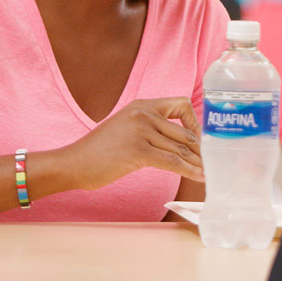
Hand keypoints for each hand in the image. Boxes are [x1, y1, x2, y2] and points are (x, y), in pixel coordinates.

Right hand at [64, 97, 203, 189]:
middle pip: (184, 131)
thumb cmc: (99, 151)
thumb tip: (178, 142)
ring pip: (180, 149)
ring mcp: (141, 131)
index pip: (181, 104)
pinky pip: (172, 162)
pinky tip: (198, 177)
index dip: (194, 121)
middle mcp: (144, 113)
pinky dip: (188, 170)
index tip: (197, 139)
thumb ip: (150, 128)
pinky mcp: (138, 151)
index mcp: (143, 105)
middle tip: (210, 162)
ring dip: (197, 163)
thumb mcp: (127, 127)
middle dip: (199, 149)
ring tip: (208, 172)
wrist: (72, 163)